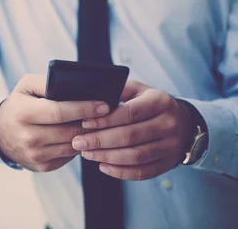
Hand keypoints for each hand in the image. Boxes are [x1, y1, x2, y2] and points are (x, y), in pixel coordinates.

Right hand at [0, 74, 111, 171]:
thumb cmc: (19, 105)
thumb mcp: (26, 86)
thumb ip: (47, 83)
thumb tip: (76, 85)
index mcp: (24, 113)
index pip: (59, 112)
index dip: (84, 108)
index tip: (104, 104)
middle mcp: (28, 137)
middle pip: (70, 131)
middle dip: (91, 122)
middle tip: (109, 114)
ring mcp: (35, 155)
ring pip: (73, 145)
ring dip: (88, 135)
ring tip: (99, 124)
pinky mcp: (42, 166)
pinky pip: (69, 156)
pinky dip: (78, 145)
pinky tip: (82, 135)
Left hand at [71, 80, 193, 180]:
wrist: (182, 121)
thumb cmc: (149, 103)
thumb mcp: (138, 90)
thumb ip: (118, 90)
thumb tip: (91, 98)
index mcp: (160, 101)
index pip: (129, 113)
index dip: (105, 120)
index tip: (84, 123)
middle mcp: (169, 124)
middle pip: (130, 136)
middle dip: (100, 140)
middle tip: (78, 142)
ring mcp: (172, 146)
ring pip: (136, 156)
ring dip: (107, 157)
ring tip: (87, 154)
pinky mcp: (169, 163)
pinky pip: (143, 172)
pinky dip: (121, 172)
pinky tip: (103, 166)